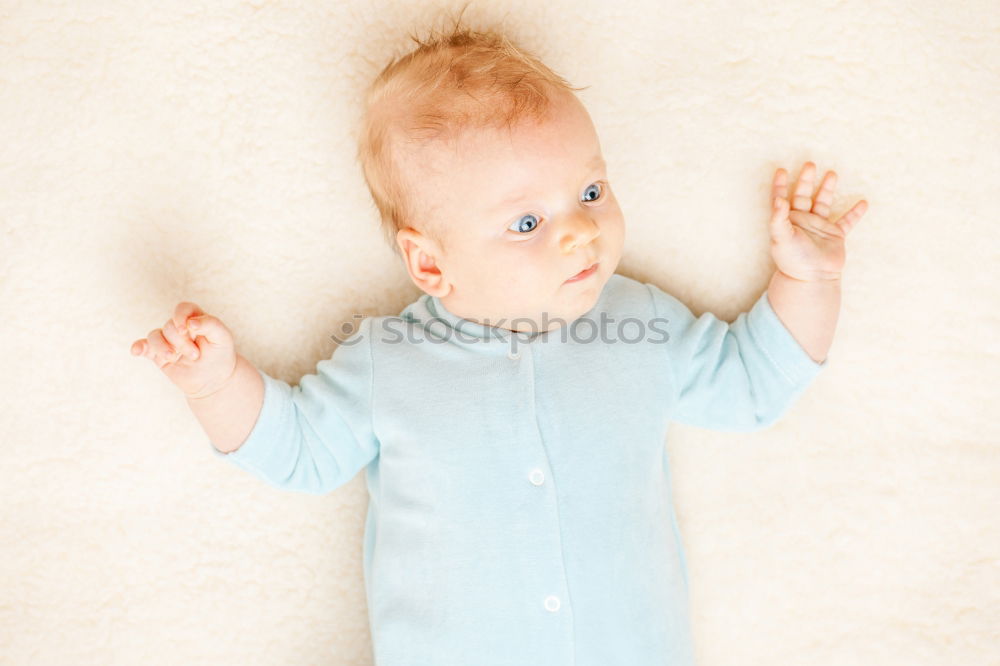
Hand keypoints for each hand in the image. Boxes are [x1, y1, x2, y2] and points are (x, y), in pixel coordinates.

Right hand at [130, 302, 238, 399]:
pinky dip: (139, 347)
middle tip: (196, 355)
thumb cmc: (220, 354)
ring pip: (155, 336)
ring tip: (173, 358)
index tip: (186, 330)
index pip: (183, 309)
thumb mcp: (223, 338)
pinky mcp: (158, 355)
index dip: (180, 317)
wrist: (215, 380)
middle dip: (181, 342)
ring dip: (162, 347)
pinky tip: (136, 351)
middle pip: (170, 326)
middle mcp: (179, 327)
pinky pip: (144, 347)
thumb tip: (190, 322)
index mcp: (195, 318)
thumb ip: (210, 324)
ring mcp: (168, 341)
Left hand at [769, 161, 868, 281]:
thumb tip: (778, 199)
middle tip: (810, 164)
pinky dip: (855, 213)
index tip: (781, 171)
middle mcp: (803, 222)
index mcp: (788, 222)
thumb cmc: (793, 260)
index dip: (779, 186)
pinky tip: (863, 203)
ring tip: (832, 173)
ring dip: (827, 189)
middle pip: (803, 196)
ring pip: (823, 203)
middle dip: (806, 180)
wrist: (813, 280)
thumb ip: (778, 219)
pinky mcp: (835, 236)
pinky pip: (847, 221)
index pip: (781, 199)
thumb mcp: (781, 238)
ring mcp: (819, 228)